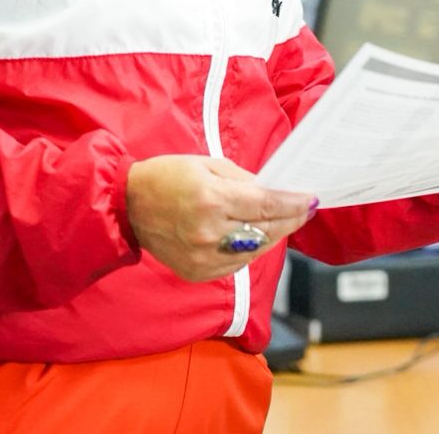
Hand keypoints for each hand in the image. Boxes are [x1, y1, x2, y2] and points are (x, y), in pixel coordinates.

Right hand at [126, 155, 314, 281]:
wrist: (127, 206)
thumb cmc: (167, 178)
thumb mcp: (208, 165)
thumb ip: (245, 180)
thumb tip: (274, 190)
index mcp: (212, 201)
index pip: (267, 206)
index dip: (294, 204)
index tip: (311, 199)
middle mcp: (209, 233)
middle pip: (266, 231)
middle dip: (291, 220)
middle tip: (305, 209)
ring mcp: (203, 258)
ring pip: (255, 251)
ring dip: (273, 235)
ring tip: (284, 220)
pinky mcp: (198, 273)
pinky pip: (237, 264)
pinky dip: (251, 250)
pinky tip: (257, 236)